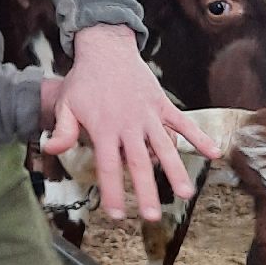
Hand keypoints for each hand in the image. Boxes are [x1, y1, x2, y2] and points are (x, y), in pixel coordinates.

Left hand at [40, 24, 221, 220]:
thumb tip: (51, 150)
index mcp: (104, 128)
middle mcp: (128, 124)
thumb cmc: (84, 80)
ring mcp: (148, 114)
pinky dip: (199, 137)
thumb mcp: (66, 104)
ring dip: (175, 171)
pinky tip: (214, 153)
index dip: (113, 192)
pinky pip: (183, 122)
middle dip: (146, 191)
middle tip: (153, 216)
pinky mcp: (161, 104)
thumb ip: (62, 130)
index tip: (117, 214)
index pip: (108, 166)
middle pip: (139, 164)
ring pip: (164, 147)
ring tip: (185, 193)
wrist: (106, 48)